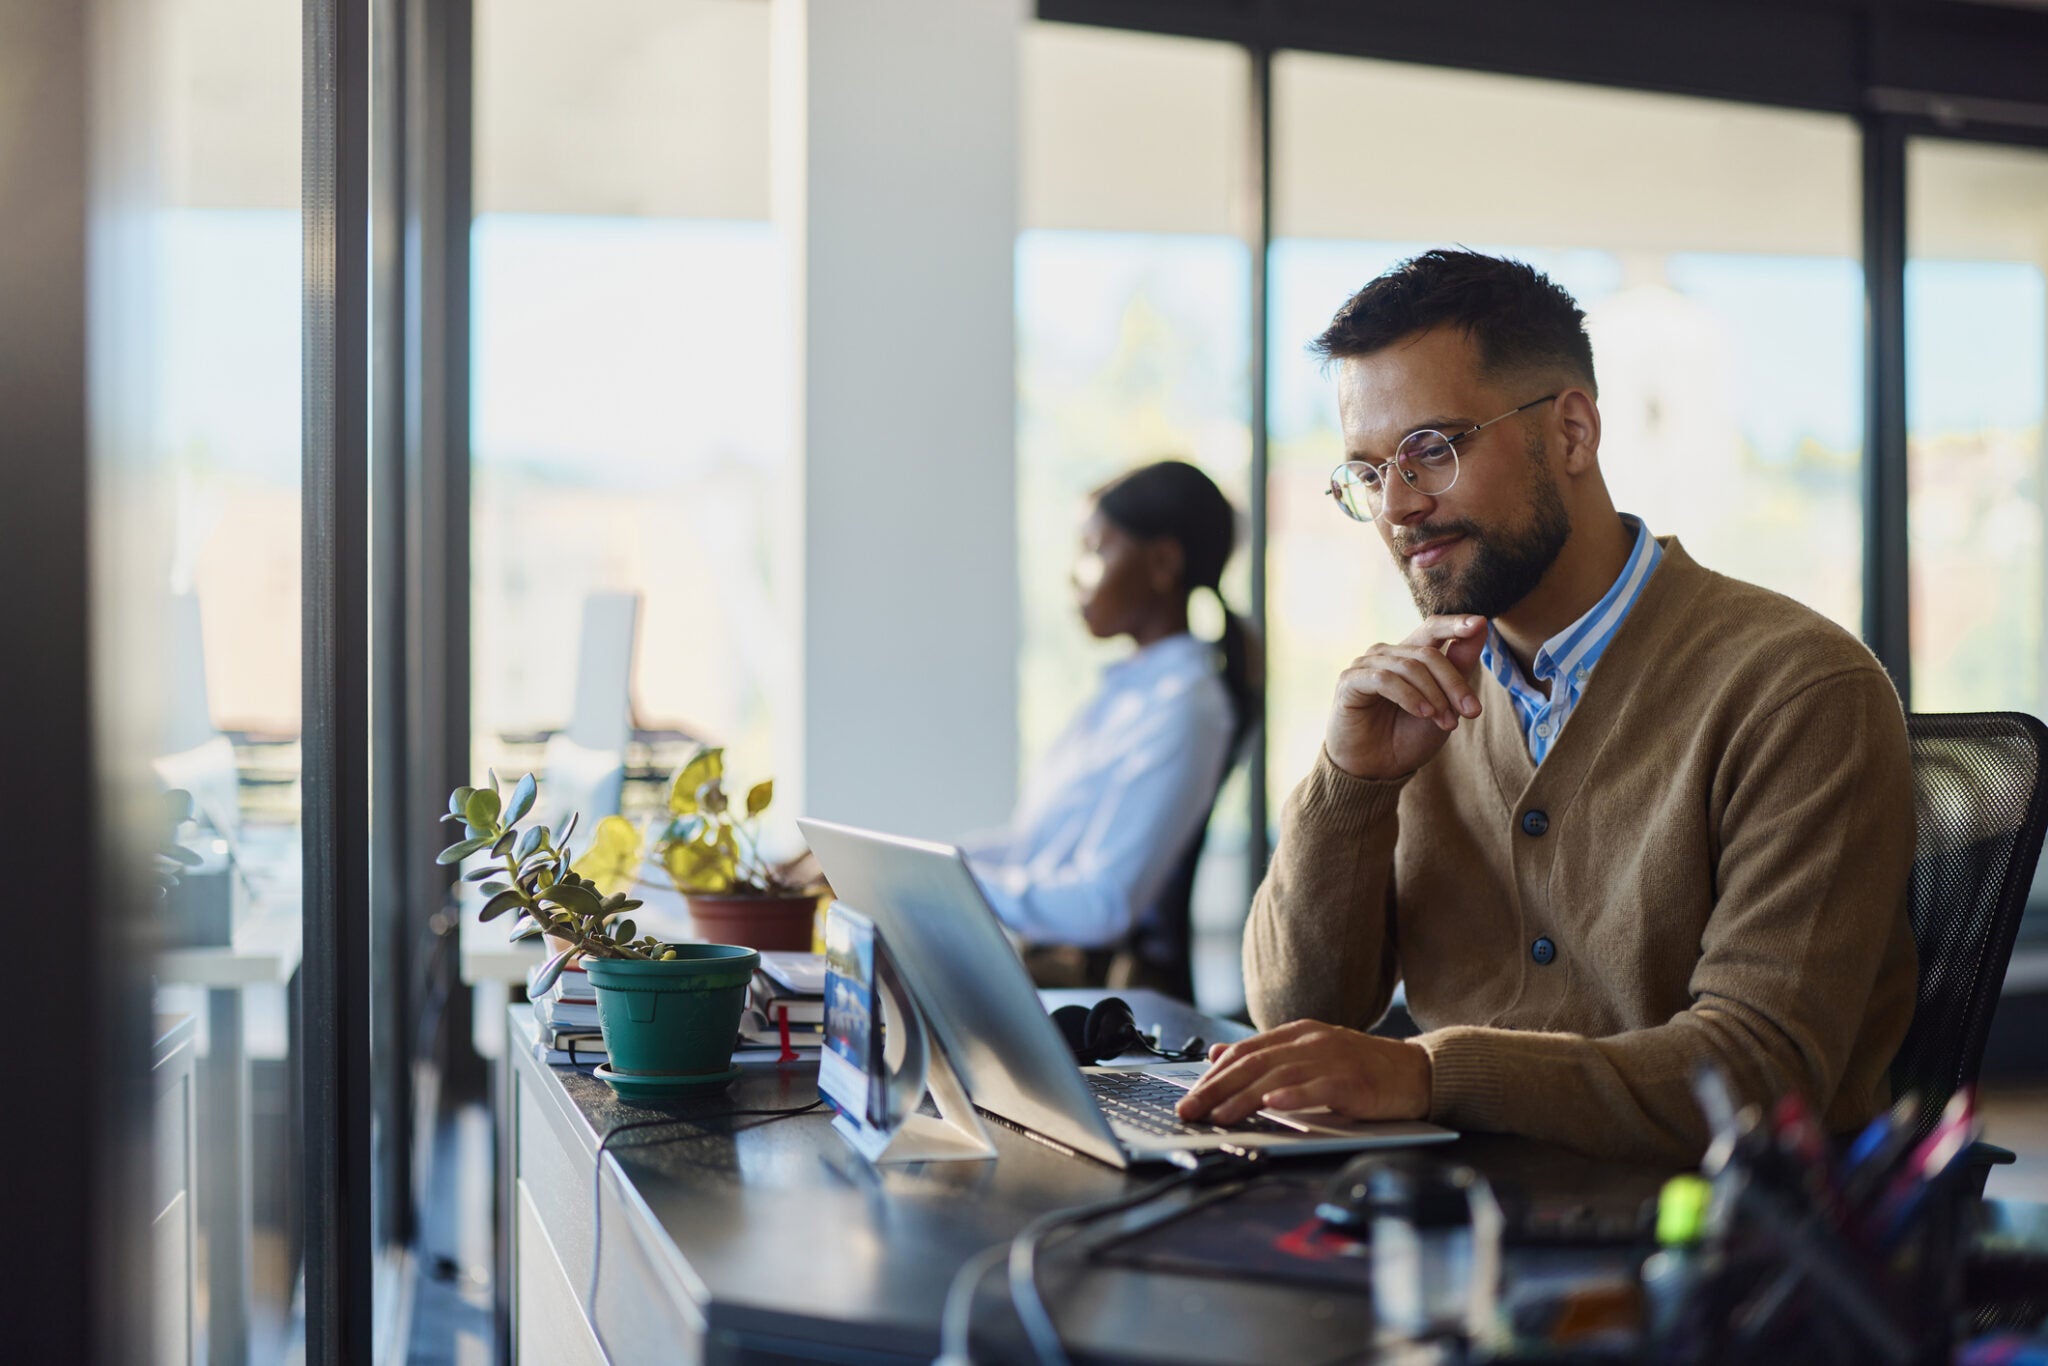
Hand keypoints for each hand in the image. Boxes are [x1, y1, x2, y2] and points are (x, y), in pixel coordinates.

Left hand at [1173, 1020, 1432, 1125]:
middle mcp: (1310, 1042)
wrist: (1417, 1071)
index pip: (1244, 1052)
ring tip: (1219, 1116)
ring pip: (1279, 1076)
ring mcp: (1332, 1060)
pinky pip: (1319, 1088)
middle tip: (1190, 1109)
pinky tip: (1273, 1105)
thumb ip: (1267, 1054)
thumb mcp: (1309, 1053)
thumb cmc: (1362, 1068)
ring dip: (1244, 1097)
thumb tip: (1219, 1054)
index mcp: (1297, 1034)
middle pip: (1253, 1063)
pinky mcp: (1353, 1082)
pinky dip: (1294, 1096)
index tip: (1189, 1096)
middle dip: (1216, 1088)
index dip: (1212, 1075)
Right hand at [1325, 615, 1487, 779]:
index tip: (1479, 624)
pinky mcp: (1349, 681)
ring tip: (1446, 722)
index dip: (1454, 623)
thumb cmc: (1408, 735)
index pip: (1432, 628)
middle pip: (1427, 653)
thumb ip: (1459, 665)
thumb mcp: (1445, 703)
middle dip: (1453, 682)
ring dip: (1433, 696)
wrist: (1378, 769)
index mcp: (1409, 655)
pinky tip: (1423, 714)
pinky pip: (1384, 679)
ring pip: (1408, 666)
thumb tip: (1481, 624)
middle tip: (1471, 711)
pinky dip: (1408, 696)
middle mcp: (1386, 654)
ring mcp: (1365, 665)